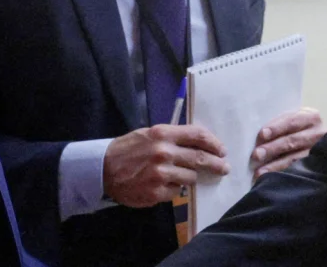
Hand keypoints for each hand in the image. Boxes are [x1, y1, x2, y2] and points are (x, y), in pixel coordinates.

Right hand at [104, 124, 228, 207]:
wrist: (103, 169)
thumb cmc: (128, 149)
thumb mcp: (149, 134)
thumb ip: (173, 137)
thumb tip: (199, 144)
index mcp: (163, 134)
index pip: (197, 136)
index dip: (214, 143)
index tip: (221, 150)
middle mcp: (163, 152)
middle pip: (200, 158)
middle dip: (216, 164)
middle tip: (223, 168)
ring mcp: (160, 174)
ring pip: (191, 178)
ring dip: (190, 178)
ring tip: (181, 175)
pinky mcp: (156, 192)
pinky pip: (176, 192)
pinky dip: (174, 189)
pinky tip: (163, 185)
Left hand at [252, 107, 323, 179]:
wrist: (311, 143)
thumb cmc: (294, 130)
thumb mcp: (290, 122)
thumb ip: (279, 124)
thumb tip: (258, 136)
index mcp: (310, 117)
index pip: (292, 121)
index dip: (276, 128)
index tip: (262, 135)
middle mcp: (318, 133)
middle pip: (293, 141)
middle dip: (273, 148)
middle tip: (256, 155)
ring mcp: (318, 152)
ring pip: (295, 158)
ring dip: (275, 165)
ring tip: (259, 171)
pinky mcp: (315, 168)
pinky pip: (297, 172)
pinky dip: (282, 174)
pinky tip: (270, 179)